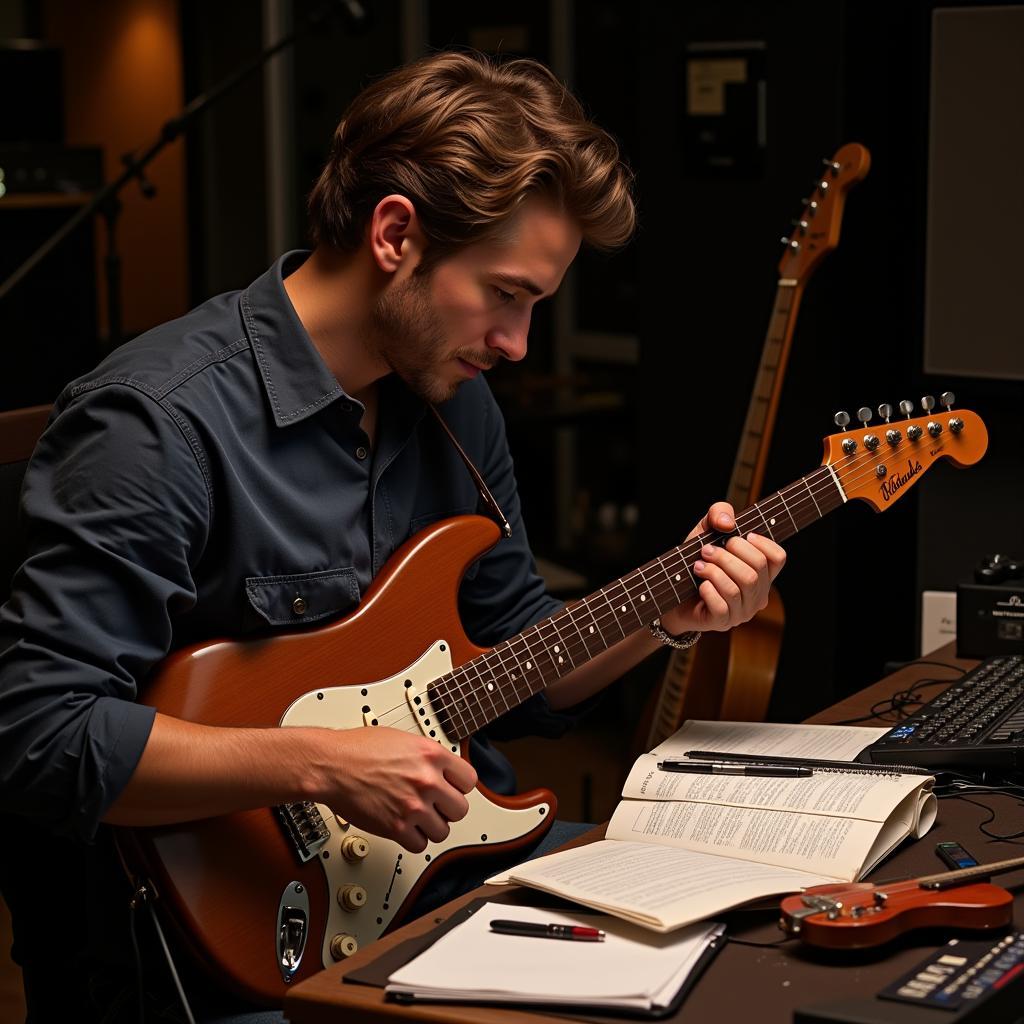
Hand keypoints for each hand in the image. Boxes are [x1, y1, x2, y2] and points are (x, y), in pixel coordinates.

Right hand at [315, 726, 476, 852]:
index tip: (451, 789)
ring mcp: (413, 805)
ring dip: (431, 827)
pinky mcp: (396, 827)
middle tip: (434, 805)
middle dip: (447, 809)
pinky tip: (405, 828)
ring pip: (443, 831)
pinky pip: (421, 845)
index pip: (470, 780)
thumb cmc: (359, 749)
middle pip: (461, 809)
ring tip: (417, 818)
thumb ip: (427, 756)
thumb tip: (442, 769)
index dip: (459, 786)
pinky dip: (413, 840)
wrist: (332, 765)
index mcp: (432, 754)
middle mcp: (427, 780)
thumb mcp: (404, 739)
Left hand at [659, 501, 785, 634]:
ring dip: (714, 570)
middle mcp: (757, 594)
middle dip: (728, 555)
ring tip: (699, 564)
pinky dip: (708, 589)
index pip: (778, 558)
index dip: (761, 543)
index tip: (738, 536)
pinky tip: (699, 583)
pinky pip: (722, 605)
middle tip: (707, 550)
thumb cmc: (696, 561)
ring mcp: (742, 612)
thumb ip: (719, 514)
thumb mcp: (705, 530)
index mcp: (761, 573)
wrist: (673, 593)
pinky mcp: (723, 622)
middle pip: (755, 570)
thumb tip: (728, 524)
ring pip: (738, 587)